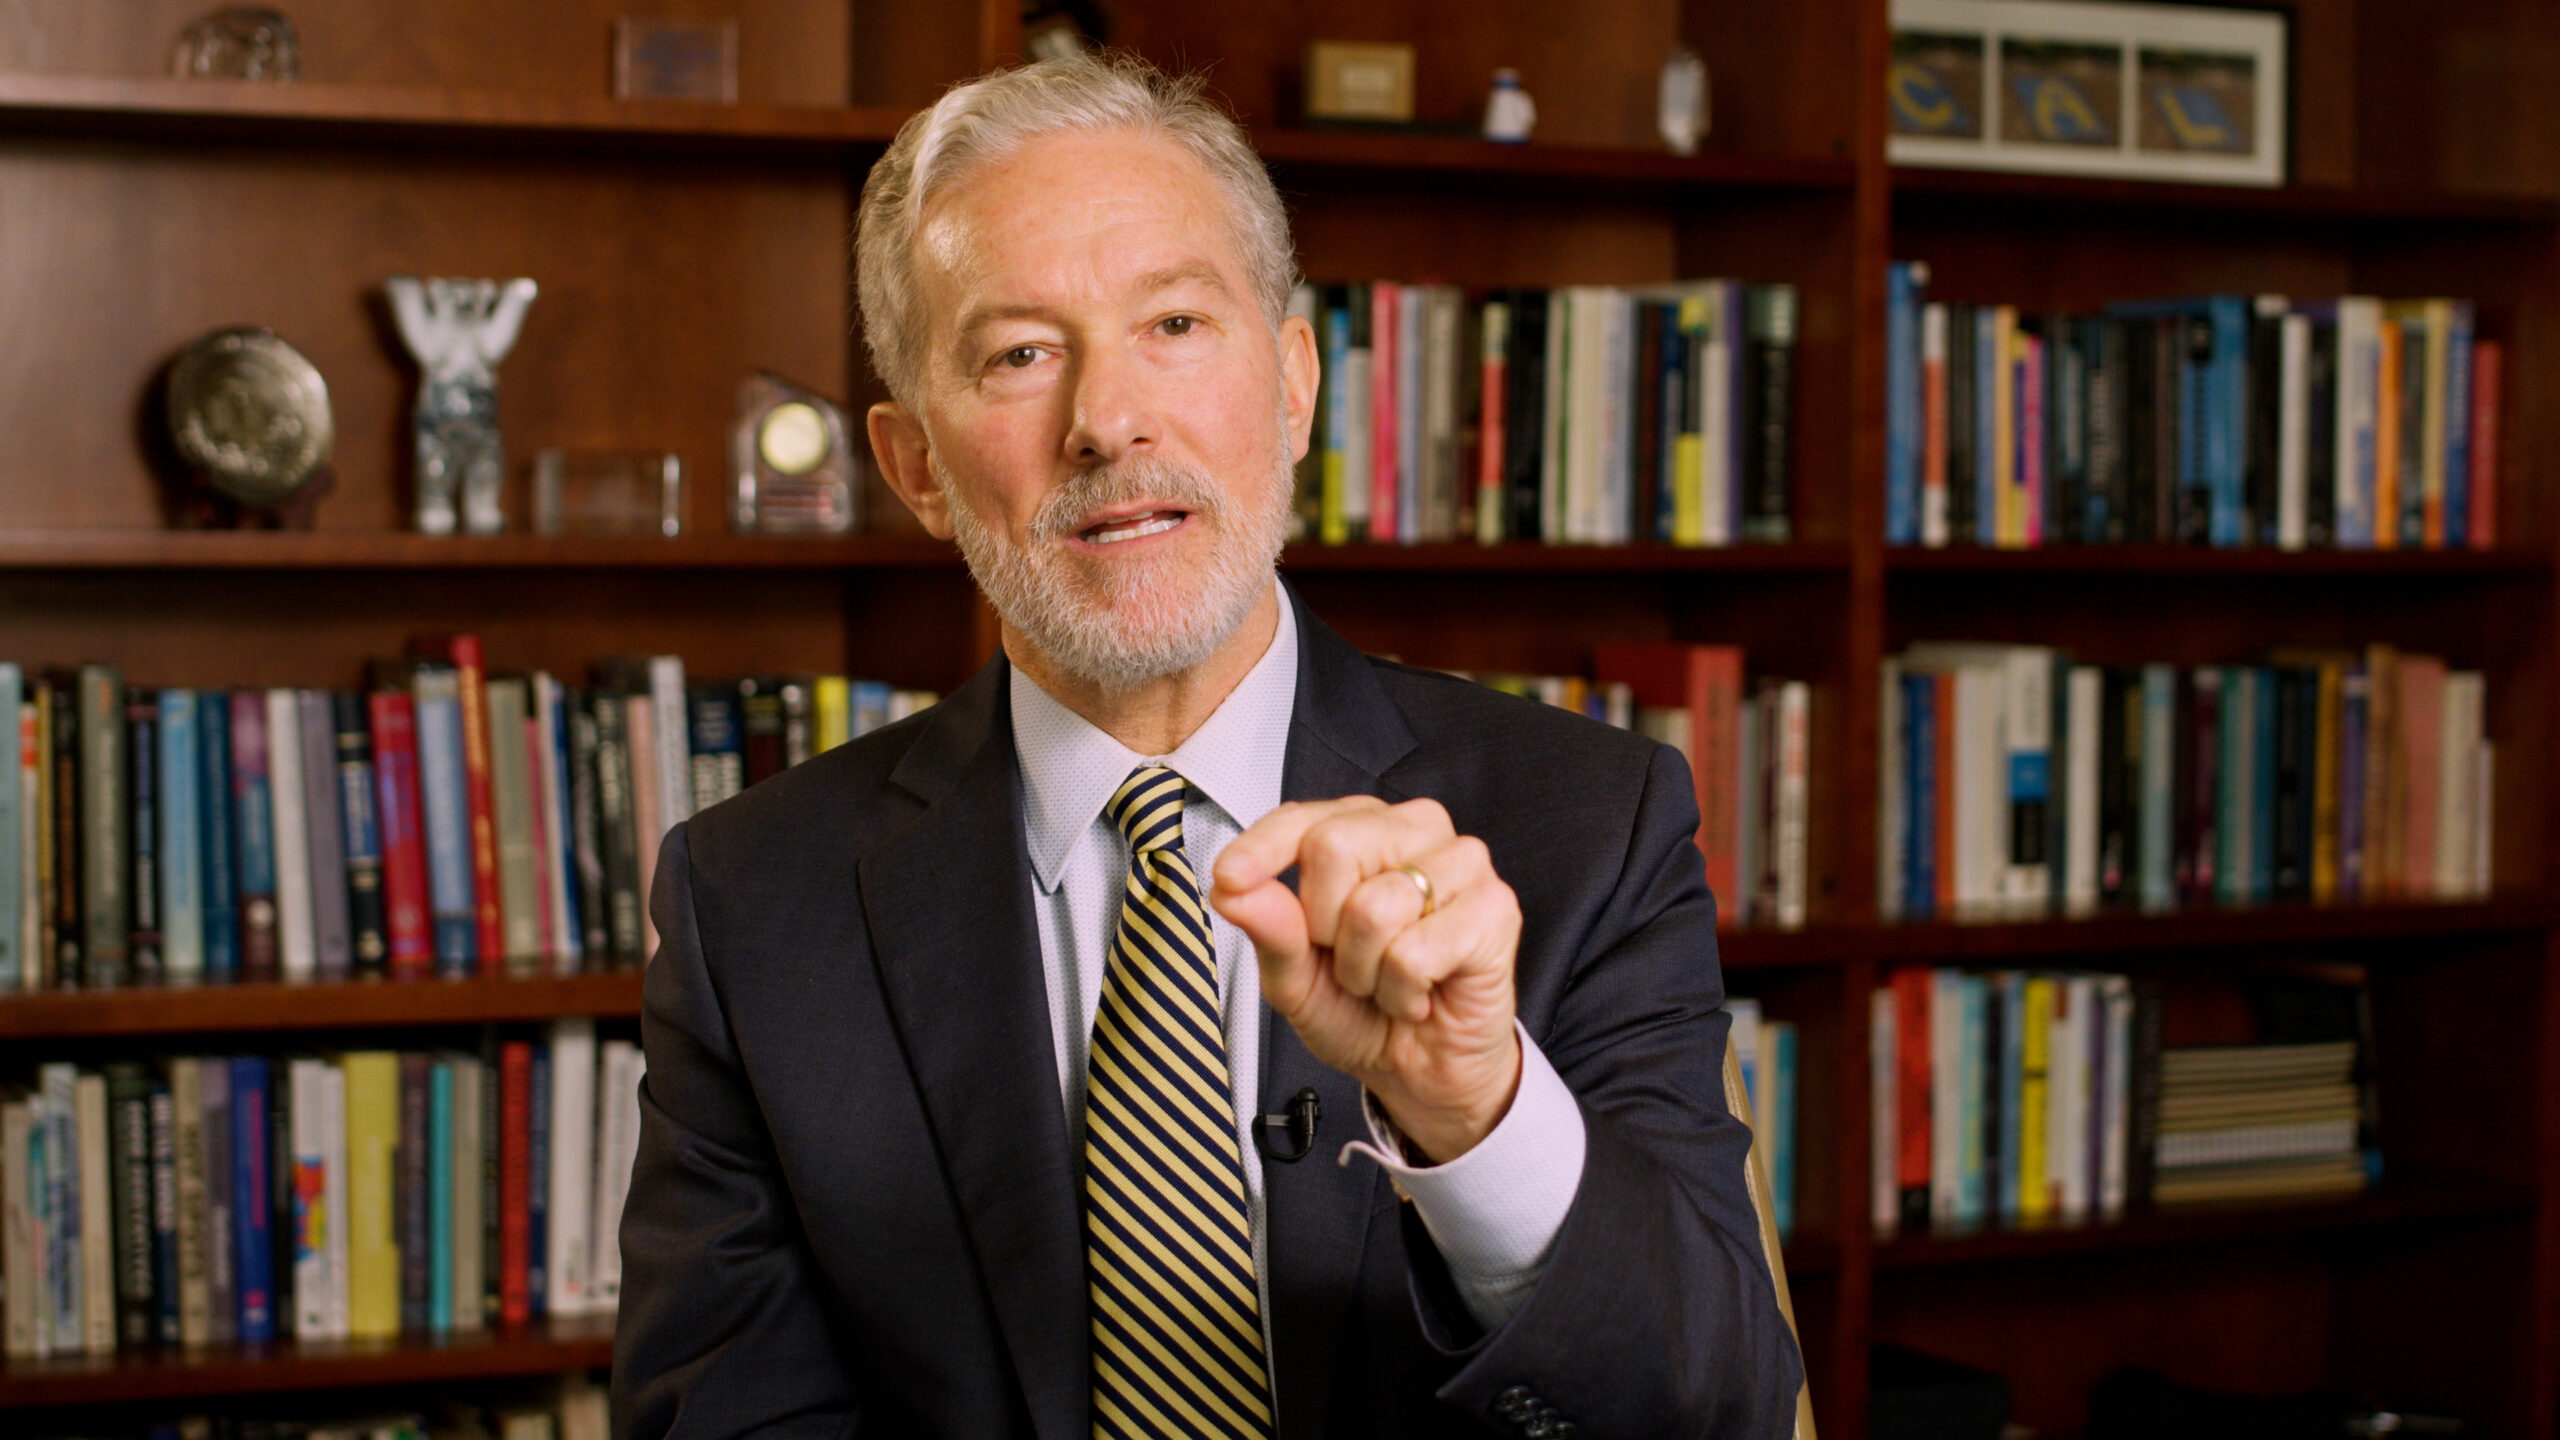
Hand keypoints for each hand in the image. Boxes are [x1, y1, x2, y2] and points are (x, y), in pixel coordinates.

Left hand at [1210, 796, 1522, 1162]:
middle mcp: (1413, 832)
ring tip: (1388, 980)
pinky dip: (1404, 991)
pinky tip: (1420, 994)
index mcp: (1360, 831)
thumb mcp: (1296, 980)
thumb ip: (1269, 931)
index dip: (1260, 848)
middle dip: (1324, 928)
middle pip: (1333, 847)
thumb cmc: (1364, 1012)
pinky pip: (1415, 951)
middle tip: (1350, 961)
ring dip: (1366, 970)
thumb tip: (1234, 889)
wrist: (1423, 1070)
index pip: (1300, 819)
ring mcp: (1461, 863)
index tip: (1228, 877)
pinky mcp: (1495, 908)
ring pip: (1374, 906)